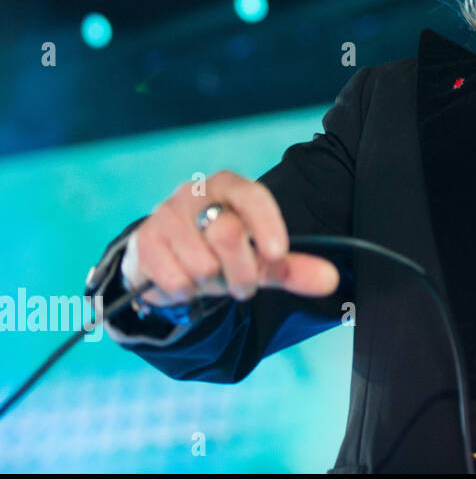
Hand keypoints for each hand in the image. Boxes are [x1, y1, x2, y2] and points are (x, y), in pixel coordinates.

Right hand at [129, 170, 339, 304]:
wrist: (167, 258)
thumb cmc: (221, 250)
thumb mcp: (260, 257)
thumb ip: (293, 267)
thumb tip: (331, 280)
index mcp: (230, 186)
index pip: (252, 196)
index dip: (266, 225)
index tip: (278, 254)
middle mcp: (194, 193)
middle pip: (227, 234)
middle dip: (242, 272)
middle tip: (243, 285)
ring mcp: (165, 215)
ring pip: (201, 264)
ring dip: (212, 284)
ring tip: (209, 276)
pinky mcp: (143, 242)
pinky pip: (175, 281)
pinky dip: (186, 292)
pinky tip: (184, 280)